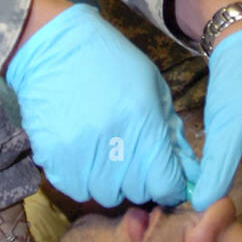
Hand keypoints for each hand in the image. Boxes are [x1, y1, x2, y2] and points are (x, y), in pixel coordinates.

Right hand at [6, 4, 195, 206]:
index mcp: (144, 121)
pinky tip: (84, 157)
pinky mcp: (53, 157)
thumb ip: (170, 131)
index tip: (167, 180)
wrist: (55, 46)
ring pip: (106, 195)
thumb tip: (189, 171)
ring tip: (107, 156)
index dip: (171, 186)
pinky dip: (83, 180)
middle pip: (137, 192)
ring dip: (112, 182)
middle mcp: (114, 141)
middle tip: (135, 160)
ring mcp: (80, 152)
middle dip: (142, 181)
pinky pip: (75, 189)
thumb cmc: (111, 62)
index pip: (166, 183)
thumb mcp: (152, 86)